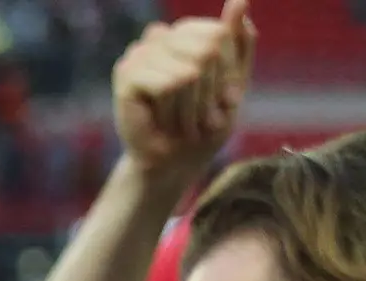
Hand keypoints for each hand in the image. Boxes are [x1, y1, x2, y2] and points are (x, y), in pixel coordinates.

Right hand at [114, 0, 252, 201]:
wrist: (173, 163)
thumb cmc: (204, 124)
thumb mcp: (233, 80)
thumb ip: (239, 40)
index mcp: (184, 32)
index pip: (219, 34)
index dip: (226, 71)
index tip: (223, 99)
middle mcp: (159, 37)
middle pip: (207, 50)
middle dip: (212, 90)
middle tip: (202, 116)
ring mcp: (139, 54)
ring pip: (189, 71)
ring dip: (193, 107)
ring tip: (182, 123)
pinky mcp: (125, 76)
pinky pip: (169, 85)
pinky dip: (174, 111)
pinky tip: (162, 123)